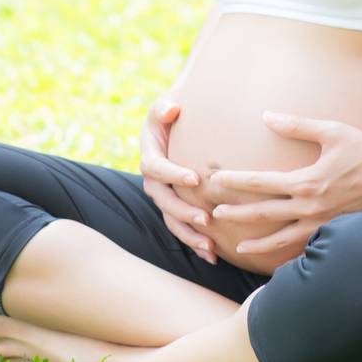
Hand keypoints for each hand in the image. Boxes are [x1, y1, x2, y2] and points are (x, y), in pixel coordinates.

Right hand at [138, 97, 217, 264]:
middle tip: (205, 219)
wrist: (174, 125)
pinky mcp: (174, 207)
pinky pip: (181, 228)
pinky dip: (194, 242)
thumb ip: (163, 107)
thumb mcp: (163, 106)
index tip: (194, 178)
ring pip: (171, 220)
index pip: (156, 167)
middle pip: (163, 200)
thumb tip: (171, 110)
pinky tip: (212, 255)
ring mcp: (162, 196)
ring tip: (210, 247)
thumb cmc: (172, 114)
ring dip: (189, 235)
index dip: (172, 173)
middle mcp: (152, 180)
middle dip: (183, 212)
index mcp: (149, 155)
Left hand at [206, 111, 361, 261]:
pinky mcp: (334, 230)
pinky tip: (278, 255)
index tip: (217, 180)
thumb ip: (297, 125)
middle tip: (214, 214)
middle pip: (265, 215)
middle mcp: (312, 207)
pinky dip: (288, 252)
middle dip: (238, 214)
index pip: (262, 184)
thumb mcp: (331, 131)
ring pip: (284, 238)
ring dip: (259, 243)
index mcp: (308, 182)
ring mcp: (323, 223)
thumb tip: (267, 116)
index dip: (237, 182)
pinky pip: (306, 245)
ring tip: (240, 247)